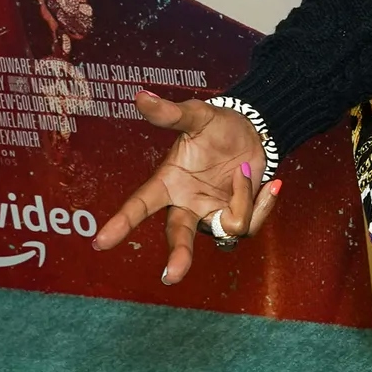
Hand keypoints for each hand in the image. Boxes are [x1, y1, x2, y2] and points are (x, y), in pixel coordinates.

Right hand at [91, 93, 281, 285]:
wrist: (255, 132)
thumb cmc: (218, 125)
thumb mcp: (197, 115)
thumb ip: (171, 114)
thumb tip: (141, 96)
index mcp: (168, 183)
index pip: (139, 205)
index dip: (121, 223)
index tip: (101, 243)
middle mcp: (185, 205)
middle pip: (177, 235)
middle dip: (177, 255)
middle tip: (171, 276)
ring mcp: (210, 215)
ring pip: (225, 228)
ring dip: (242, 198)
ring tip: (245, 167)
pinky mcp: (235, 220)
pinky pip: (249, 225)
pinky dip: (262, 203)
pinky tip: (271, 183)